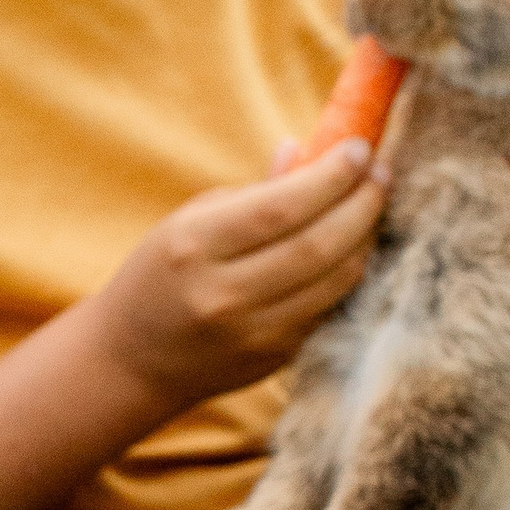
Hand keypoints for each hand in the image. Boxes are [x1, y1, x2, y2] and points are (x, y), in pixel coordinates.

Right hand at [87, 135, 382, 411]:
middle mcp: (222, 294)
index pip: (281, 207)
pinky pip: (328, 306)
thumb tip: (309, 149)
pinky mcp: (273, 358)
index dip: (332, 175)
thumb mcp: (188, 223)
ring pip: (335, 279)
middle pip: (317, 244)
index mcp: (193, 247)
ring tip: (372, 204)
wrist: (130, 362)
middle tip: (379, 173)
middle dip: (362, 202)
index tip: (360, 147)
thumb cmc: (160, 276)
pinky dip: (347, 271)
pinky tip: (351, 246)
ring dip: (365, 237)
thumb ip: (252, 193)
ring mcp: (251, 333)